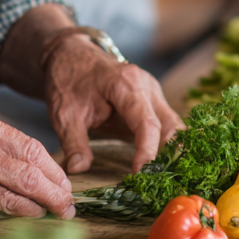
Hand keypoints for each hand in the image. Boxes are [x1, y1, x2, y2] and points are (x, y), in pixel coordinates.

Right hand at [0, 106, 75, 217]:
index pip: (32, 150)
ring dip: (35, 212)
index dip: (54, 171)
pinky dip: (3, 222)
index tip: (65, 183)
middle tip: (68, 206)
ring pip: (11, 202)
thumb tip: (31, 163)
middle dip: (54, 195)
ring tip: (48, 216)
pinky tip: (14, 224)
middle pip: (29, 177)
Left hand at [44, 37, 182, 174]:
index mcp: (127, 85)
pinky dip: (166, 147)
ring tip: (161, 179)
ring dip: (171, 152)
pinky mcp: (151, 103)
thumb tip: (78, 169)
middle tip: (159, 182)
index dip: (147, 152)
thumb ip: (74, 142)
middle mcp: (147, 87)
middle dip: (170, 155)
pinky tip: (160, 168)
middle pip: (171, 125)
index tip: (139, 175)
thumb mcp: (64, 113)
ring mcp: (152, 94)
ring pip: (174, 126)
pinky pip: (166, 126)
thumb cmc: (68, 80)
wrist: (70, 56)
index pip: (147, 123)